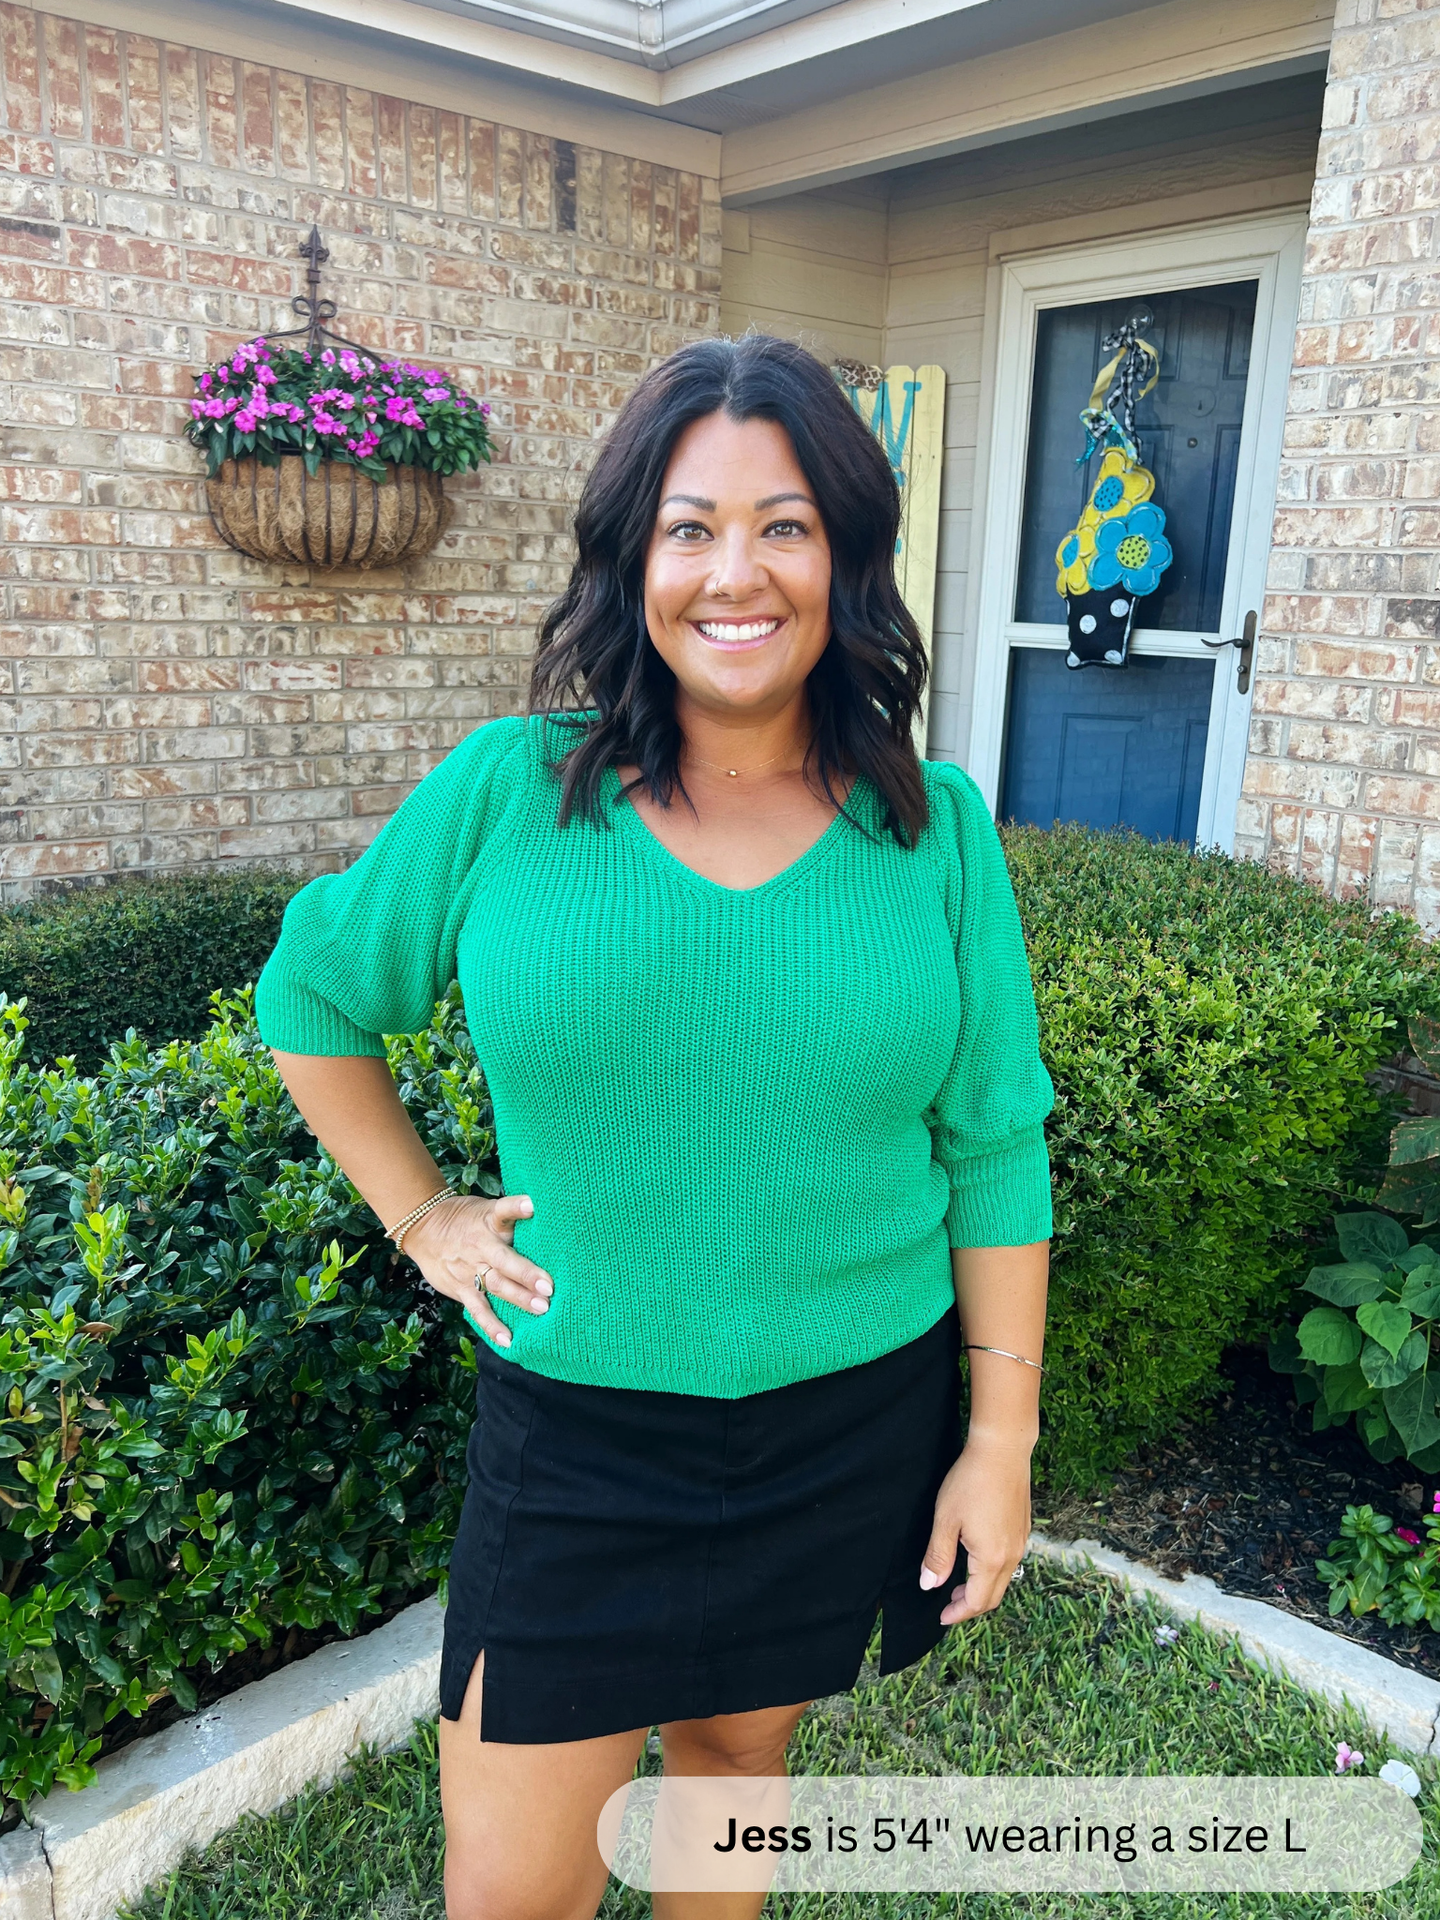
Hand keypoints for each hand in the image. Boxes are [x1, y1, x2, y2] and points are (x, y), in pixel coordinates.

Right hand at [402, 1192, 552, 1348]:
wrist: (423, 1229)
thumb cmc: (464, 1218)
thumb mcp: (485, 1209)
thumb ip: (510, 1217)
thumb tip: (544, 1214)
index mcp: (489, 1222)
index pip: (503, 1211)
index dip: (517, 1208)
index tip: (532, 1206)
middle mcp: (481, 1247)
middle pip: (504, 1260)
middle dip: (526, 1274)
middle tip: (549, 1287)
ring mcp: (470, 1270)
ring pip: (495, 1285)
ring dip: (518, 1298)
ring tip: (540, 1309)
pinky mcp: (461, 1289)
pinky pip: (478, 1309)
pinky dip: (491, 1325)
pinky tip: (507, 1340)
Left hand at [918, 1435, 1032, 1624]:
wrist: (1002, 1451)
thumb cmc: (970, 1482)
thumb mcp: (946, 1520)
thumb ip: (938, 1556)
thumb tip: (930, 1585)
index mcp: (991, 1559)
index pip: (977, 1601)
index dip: (958, 1613)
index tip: (941, 1617)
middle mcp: (1011, 1555)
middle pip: (993, 1596)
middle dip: (970, 1605)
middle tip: (948, 1604)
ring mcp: (1020, 1542)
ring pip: (1003, 1580)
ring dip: (982, 1589)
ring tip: (958, 1583)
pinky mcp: (1023, 1529)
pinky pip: (1009, 1562)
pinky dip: (992, 1572)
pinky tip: (976, 1559)